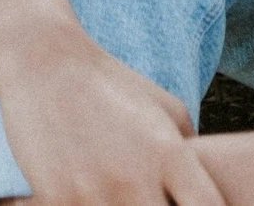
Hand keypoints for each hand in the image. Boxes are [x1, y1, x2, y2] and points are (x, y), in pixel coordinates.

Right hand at [0, 27, 226, 205]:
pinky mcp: (57, 201)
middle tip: (153, 198)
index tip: (194, 205)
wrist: (45, 62)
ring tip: (122, 194)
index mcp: (168, 155)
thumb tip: (208, 190)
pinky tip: (92, 195)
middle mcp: (135, 179)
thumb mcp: (165, 107)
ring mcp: (95, 194)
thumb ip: (193, 151)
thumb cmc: (111, 84)